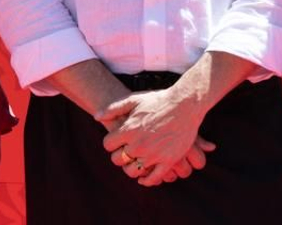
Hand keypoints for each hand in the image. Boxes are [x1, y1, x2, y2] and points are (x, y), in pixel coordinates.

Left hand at [97, 90, 216, 185]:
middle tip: (124, 152)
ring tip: (134, 161)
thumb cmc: (159, 100)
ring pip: (132, 171)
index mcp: (129, 129)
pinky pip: (153, 179)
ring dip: (130, 168)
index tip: (117, 141)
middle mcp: (139, 144)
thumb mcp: (134, 99)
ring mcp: (153, 154)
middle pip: (117, 160)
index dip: (111, 143)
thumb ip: (113, 108)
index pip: (108, 145)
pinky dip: (146, 181)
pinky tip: (143, 177)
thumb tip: (96, 116)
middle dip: (119, 156)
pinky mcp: (168, 161)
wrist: (185, 104)